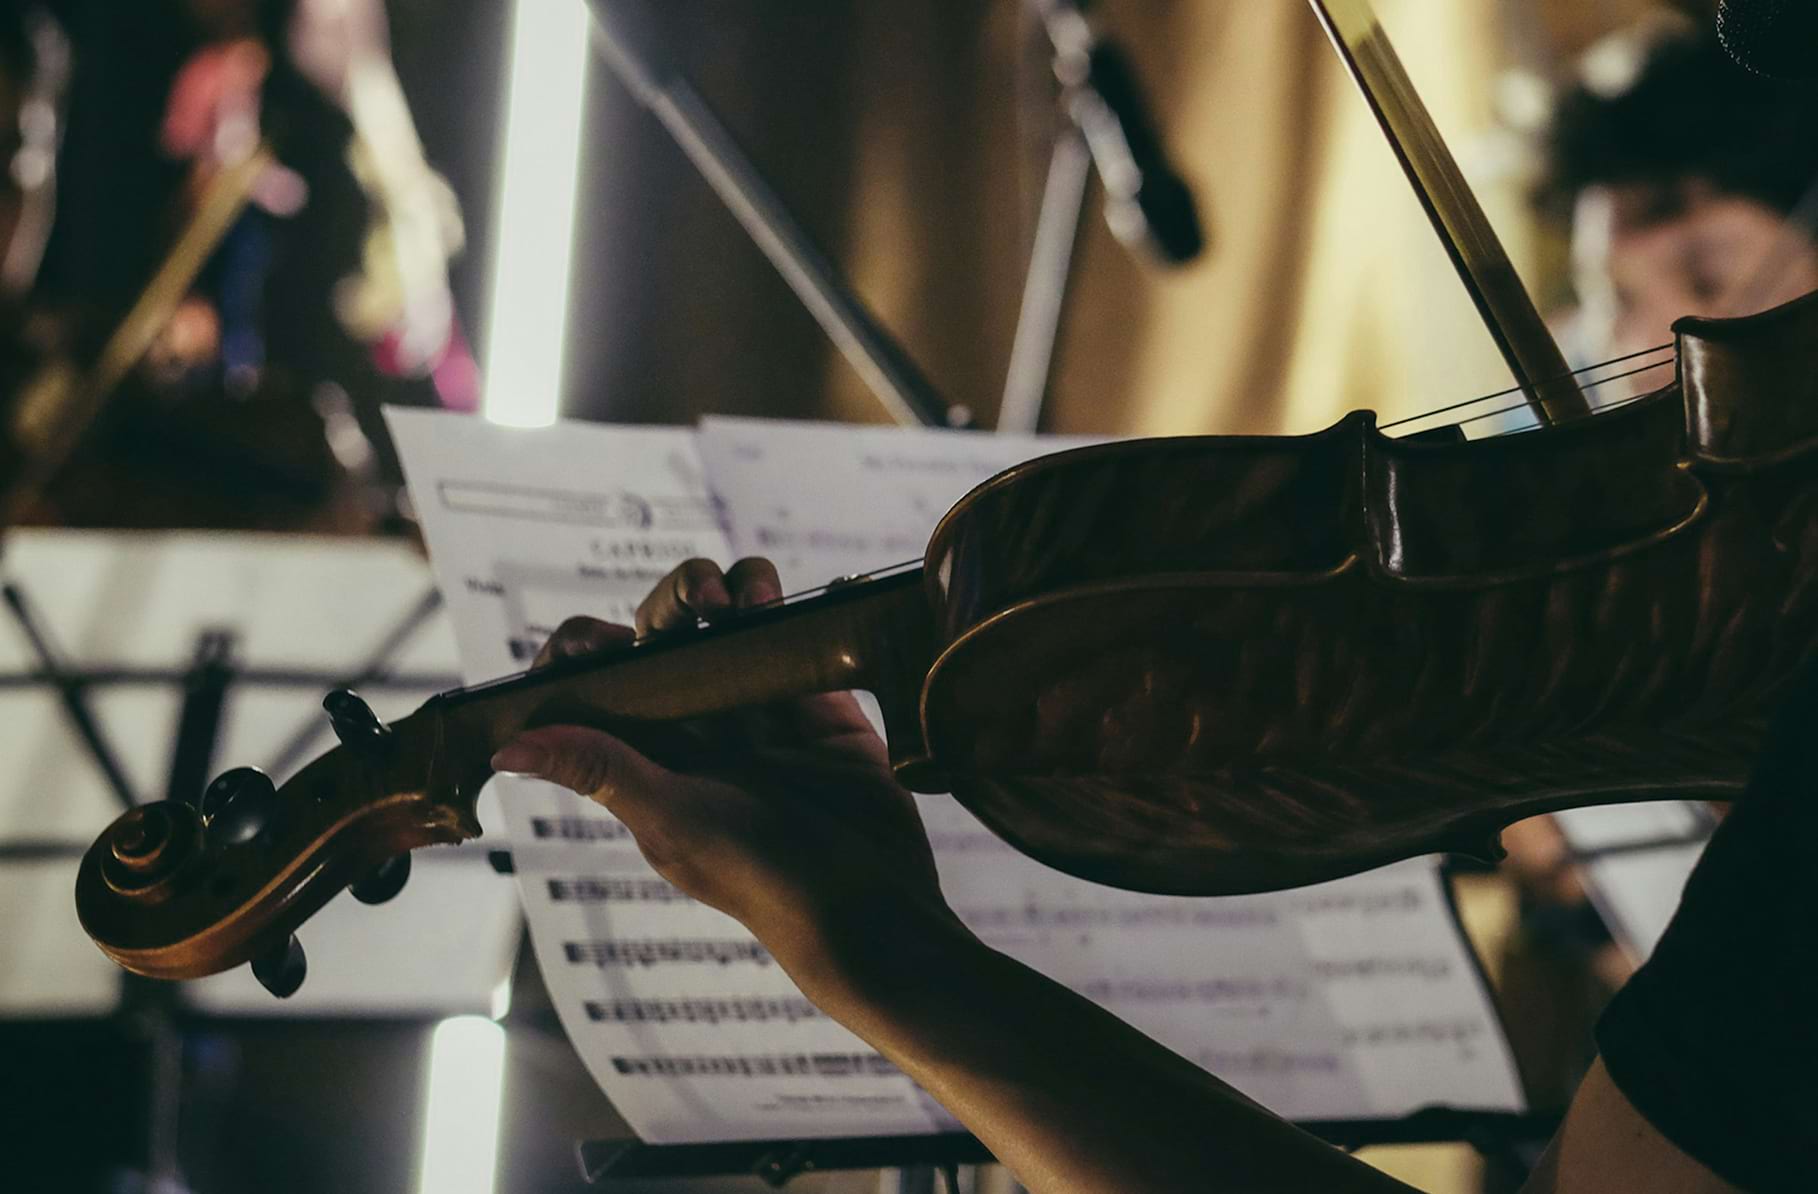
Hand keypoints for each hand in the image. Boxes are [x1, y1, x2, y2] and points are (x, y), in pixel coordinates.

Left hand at [490, 557, 954, 990]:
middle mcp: (695, 721)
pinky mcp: (817, 697)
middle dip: (675, 598)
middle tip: (704, 601)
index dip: (581, 649)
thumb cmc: (758, 880)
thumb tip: (507, 747)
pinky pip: (794, 630)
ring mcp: (757, 704)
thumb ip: (600, 769)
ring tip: (747, 596)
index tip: (602, 640)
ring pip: (730, 616)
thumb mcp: (671, 823)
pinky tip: (783, 600)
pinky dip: (789, 602)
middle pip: (664, 629)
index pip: (590, 683)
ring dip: (732, 588)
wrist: (865, 903)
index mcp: (644, 752)